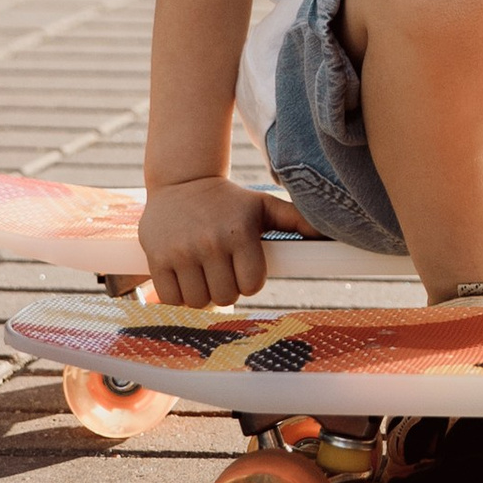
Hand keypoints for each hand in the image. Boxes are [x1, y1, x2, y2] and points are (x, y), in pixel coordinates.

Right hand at [138, 176, 309, 308]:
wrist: (181, 181)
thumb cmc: (228, 200)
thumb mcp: (262, 205)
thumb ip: (295, 220)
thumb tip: (326, 235)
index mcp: (239, 232)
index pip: (251, 286)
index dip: (249, 281)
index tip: (242, 267)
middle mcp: (210, 242)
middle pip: (225, 297)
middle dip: (226, 288)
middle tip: (222, 270)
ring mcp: (181, 251)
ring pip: (198, 301)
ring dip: (203, 293)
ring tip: (203, 272)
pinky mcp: (156, 258)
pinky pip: (171, 298)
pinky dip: (179, 295)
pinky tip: (184, 276)